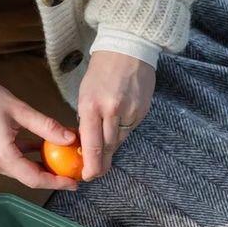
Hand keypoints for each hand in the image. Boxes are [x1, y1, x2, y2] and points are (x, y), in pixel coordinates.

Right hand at [0, 64, 80, 190]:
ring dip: (40, 165)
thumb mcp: (18, 109)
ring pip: (20, 169)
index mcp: (0, 155)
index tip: (75, 183)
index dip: (56, 182)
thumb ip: (46, 126)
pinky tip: (41, 147)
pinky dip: (27, 157)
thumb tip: (70, 138)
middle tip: (73, 170)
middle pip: (27, 177)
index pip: (33, 178)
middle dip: (51, 175)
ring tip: (63, 158)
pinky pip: (11, 160)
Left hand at [76, 51, 155, 180]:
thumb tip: (86, 142)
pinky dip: (122, 131)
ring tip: (104, 151)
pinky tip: (119, 124)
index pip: (91, 144)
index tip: (87, 176)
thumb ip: (87, 118)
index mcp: (91, 106)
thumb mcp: (85, 94)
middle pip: (107, 147)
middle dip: (101, 162)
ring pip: (119, 140)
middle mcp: (112, 111)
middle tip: (95, 173)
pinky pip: (130, 129)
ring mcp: (130, 111)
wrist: (127, 50)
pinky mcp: (142, 111)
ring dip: (111, 147)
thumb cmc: (101, 71)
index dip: (91, 165)